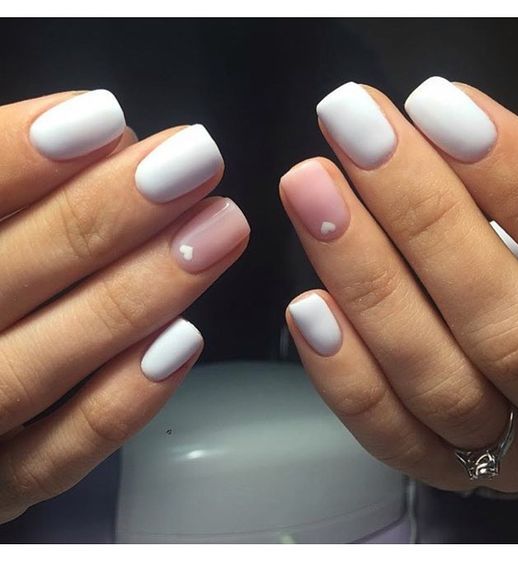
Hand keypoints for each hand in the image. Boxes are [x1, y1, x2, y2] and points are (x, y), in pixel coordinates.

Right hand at [0, 90, 248, 521]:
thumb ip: (18, 192)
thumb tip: (105, 142)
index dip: (20, 157)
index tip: (107, 118)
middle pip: (9, 274)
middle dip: (105, 214)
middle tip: (195, 161)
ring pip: (43, 364)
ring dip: (136, 294)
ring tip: (219, 230)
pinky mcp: (8, 482)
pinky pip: (61, 454)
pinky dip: (122, 402)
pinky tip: (183, 342)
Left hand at [281, 77, 517, 493]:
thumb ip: (512, 203)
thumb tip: (436, 131)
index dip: (507, 169)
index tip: (434, 104)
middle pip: (499, 318)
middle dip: (419, 212)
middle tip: (355, 130)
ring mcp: (505, 447)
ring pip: (437, 374)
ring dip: (365, 278)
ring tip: (312, 193)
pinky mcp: (442, 467)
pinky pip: (391, 432)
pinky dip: (345, 371)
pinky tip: (307, 305)